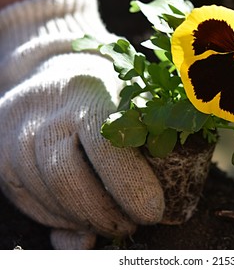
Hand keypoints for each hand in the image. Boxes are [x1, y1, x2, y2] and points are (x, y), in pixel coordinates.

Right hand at [0, 0, 163, 248]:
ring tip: (113, 220)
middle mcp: (45, 114)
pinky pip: (32, 204)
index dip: (130, 184)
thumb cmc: (101, 95)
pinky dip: (61, 219)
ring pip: (50, 196)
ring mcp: (17, 137)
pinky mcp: (2, 160)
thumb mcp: (126, 103)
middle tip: (133, 223)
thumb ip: (134, 144)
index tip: (153, 211)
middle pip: (68, 177)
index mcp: (88, 93)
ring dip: (86, 219)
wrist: (52, 75)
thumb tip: (138, 185)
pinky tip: (83, 217)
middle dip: (105, 213)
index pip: (105, 146)